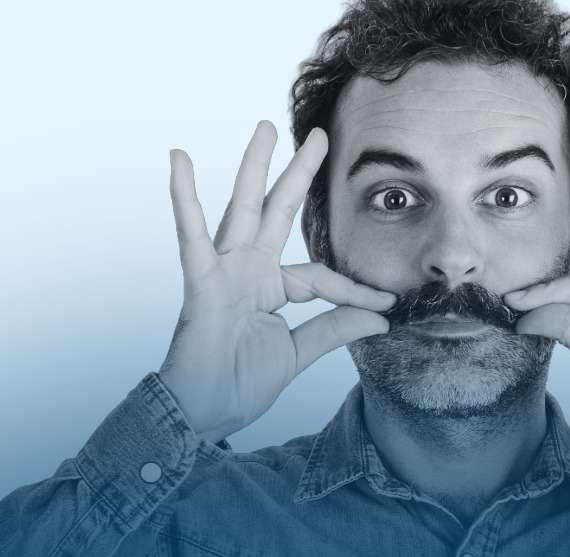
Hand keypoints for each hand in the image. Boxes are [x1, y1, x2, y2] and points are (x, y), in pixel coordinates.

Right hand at [159, 121, 395, 443]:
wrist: (201, 415)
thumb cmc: (239, 383)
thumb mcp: (298, 353)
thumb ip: (333, 329)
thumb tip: (380, 318)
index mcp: (273, 287)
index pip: (322, 275)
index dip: (356, 289)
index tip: (388, 302)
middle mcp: (249, 270)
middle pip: (279, 212)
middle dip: (298, 173)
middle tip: (320, 136)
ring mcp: (223, 271)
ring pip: (243, 209)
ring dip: (255, 167)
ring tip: (266, 128)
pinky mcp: (201, 283)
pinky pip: (192, 236)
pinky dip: (184, 198)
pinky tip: (180, 160)